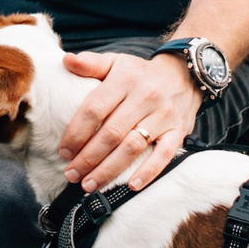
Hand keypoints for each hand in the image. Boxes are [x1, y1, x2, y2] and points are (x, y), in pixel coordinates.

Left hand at [58, 50, 198, 192]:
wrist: (185, 74)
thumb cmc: (140, 73)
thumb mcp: (116, 62)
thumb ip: (90, 63)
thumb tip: (65, 61)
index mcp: (125, 80)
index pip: (95, 109)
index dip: (76, 133)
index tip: (63, 152)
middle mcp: (145, 97)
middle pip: (111, 133)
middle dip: (88, 157)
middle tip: (71, 174)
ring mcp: (163, 116)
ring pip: (133, 147)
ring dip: (109, 169)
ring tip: (89, 185)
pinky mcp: (179, 131)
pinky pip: (164, 155)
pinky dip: (148, 172)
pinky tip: (131, 186)